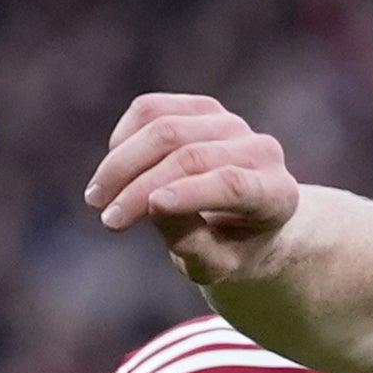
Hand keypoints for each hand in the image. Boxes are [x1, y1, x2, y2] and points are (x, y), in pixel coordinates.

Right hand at [88, 93, 306, 291]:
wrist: (245, 221)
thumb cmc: (230, 250)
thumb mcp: (216, 264)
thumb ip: (191, 242)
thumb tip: (152, 202)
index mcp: (277, 194)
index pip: (231, 184)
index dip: (189, 193)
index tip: (148, 207)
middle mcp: (261, 150)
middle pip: (191, 157)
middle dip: (140, 187)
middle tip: (105, 218)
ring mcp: (231, 123)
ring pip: (165, 128)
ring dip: (122, 162)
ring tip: (96, 197)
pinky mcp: (201, 107)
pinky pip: (151, 110)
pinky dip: (124, 138)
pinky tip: (113, 169)